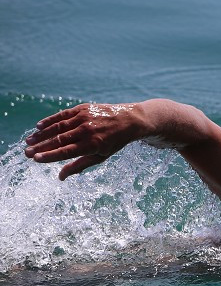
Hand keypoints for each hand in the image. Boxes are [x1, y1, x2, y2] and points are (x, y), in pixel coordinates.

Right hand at [24, 103, 148, 179]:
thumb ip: (80, 166)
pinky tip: (39, 126)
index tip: (35, 159)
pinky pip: (63, 114)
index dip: (49, 156)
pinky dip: (50, 120)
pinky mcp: (83, 108)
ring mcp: (85, 118)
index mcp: (93, 144)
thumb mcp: (101, 156)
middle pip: (59, 139)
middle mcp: (87, 130)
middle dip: (41, 146)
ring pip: (58, 126)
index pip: (66, 151)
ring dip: (42, 134)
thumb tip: (60, 177)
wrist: (130, 120)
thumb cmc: (115, 141)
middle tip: (26, 152)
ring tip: (29, 140)